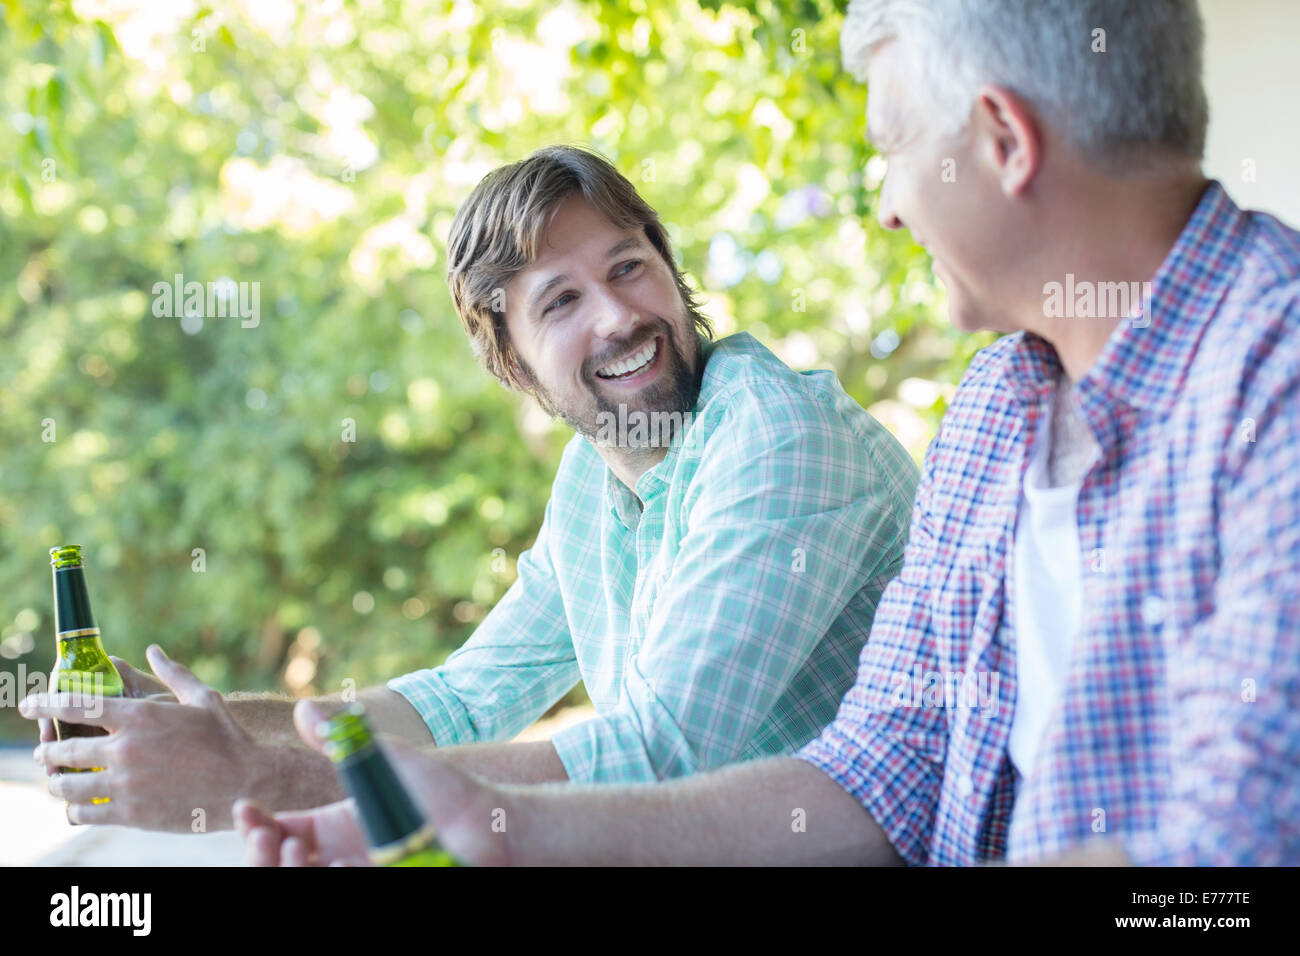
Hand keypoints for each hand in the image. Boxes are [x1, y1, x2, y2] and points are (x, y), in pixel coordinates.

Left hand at [22, 645, 266, 831]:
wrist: (245, 783)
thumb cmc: (227, 738)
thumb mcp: (202, 698)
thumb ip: (172, 673)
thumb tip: (152, 650)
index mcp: (140, 716)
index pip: (77, 705)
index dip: (45, 703)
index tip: (27, 704)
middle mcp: (126, 748)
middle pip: (63, 749)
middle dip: (46, 751)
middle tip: (43, 752)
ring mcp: (125, 783)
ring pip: (67, 785)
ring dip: (55, 782)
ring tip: (56, 781)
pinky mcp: (130, 813)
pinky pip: (84, 813)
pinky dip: (74, 810)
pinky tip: (77, 807)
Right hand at [236, 700, 509, 865]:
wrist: (487, 824)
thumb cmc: (440, 791)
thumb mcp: (385, 761)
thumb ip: (343, 740)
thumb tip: (303, 708)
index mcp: (336, 827)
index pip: (280, 830)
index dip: (256, 826)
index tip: (246, 810)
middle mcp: (342, 857)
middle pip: (281, 864)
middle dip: (262, 853)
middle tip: (267, 835)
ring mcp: (359, 876)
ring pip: (303, 884)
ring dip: (287, 871)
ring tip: (297, 850)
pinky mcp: (381, 890)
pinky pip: (336, 895)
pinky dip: (326, 882)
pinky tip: (332, 869)